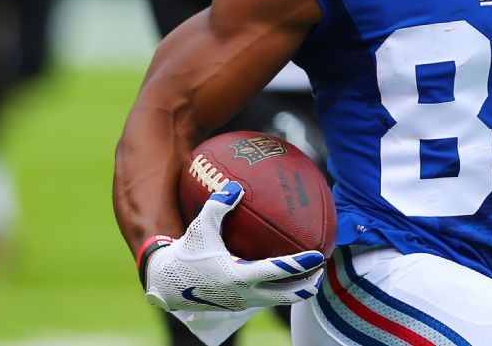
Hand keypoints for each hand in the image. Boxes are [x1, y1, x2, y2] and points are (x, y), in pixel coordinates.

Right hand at [142, 182, 324, 311]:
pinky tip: (284, 275)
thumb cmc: (187, 253)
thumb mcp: (199, 228)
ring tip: (312, 275)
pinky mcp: (240, 304)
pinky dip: (281, 289)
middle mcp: (245, 294)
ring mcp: (244, 302)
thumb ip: (217, 206)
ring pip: (280, 301)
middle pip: (288, 296)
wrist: (168, 285)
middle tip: (323, 269)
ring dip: (298, 290)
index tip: (320, 255)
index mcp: (239, 276)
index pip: (278, 272)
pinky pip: (268, 298)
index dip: (301, 264)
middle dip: (309, 284)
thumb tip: (236, 186)